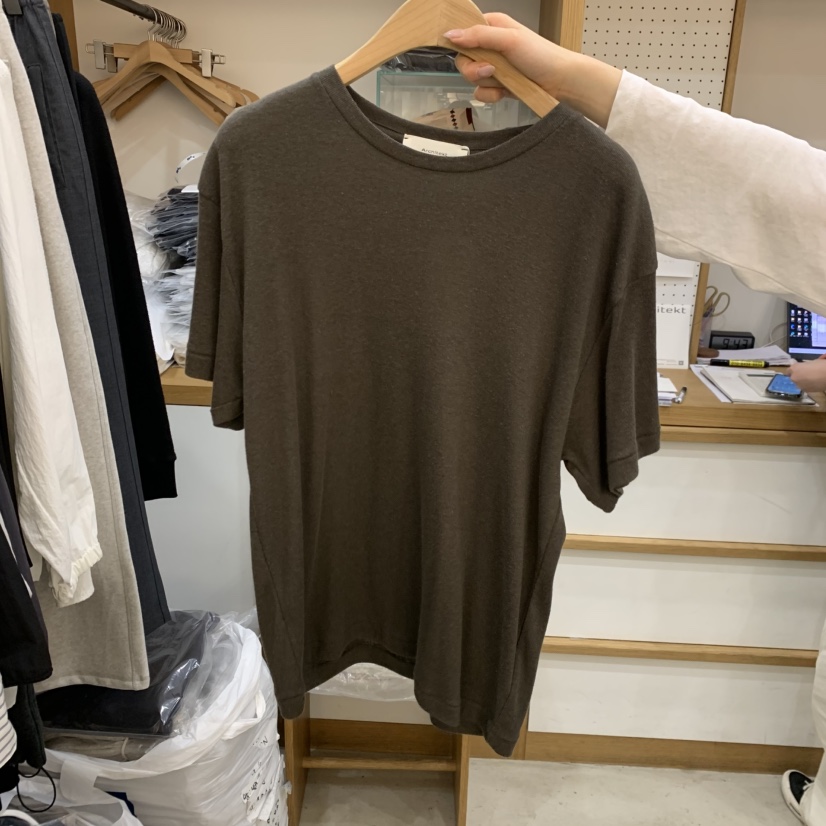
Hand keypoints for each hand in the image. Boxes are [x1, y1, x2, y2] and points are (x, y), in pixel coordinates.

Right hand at [445, 14, 569, 102]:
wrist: (559, 81)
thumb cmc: (541, 55)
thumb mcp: (509, 39)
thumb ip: (479, 36)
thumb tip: (451, 35)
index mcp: (492, 26)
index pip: (463, 31)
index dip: (460, 43)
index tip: (466, 52)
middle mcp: (490, 45)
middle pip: (463, 59)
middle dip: (474, 69)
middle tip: (490, 70)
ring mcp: (494, 66)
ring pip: (471, 78)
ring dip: (486, 82)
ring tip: (504, 79)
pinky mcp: (498, 84)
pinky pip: (481, 92)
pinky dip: (491, 95)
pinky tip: (504, 92)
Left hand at [787, 356, 825, 393]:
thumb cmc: (821, 365)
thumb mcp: (812, 362)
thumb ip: (805, 365)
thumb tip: (804, 365)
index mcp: (794, 368)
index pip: (789, 370)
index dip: (794, 370)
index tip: (798, 370)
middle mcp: (794, 377)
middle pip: (793, 377)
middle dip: (798, 376)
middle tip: (806, 374)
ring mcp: (799, 385)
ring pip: (798, 383)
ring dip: (802, 381)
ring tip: (811, 379)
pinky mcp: (805, 391)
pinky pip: (804, 387)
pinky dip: (807, 386)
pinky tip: (814, 383)